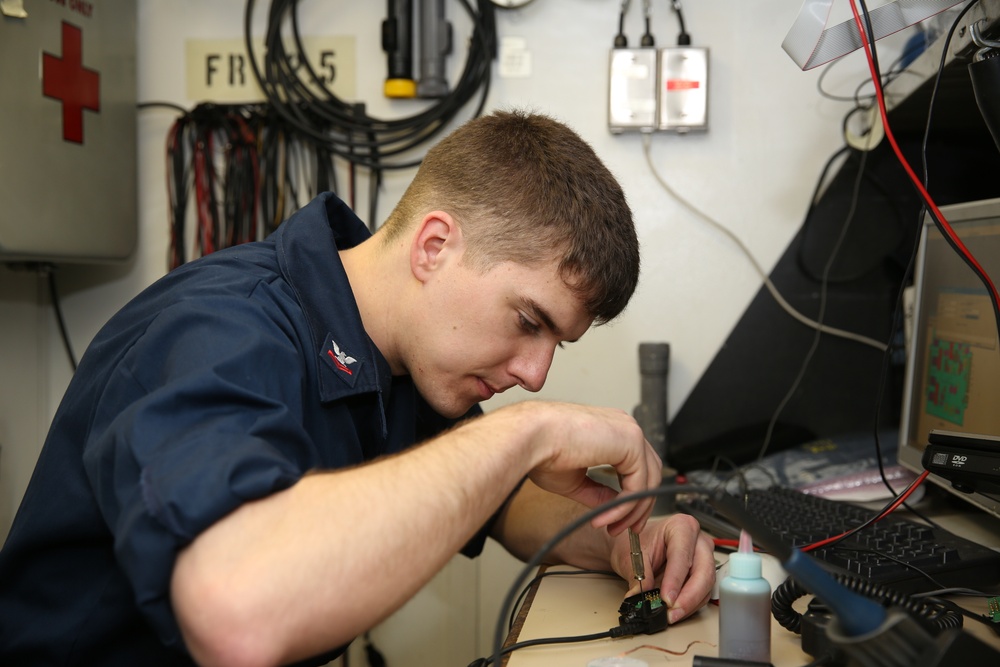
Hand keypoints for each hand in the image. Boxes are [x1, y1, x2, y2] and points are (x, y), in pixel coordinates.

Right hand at [505, 401, 661, 534]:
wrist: (530, 438)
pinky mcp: (632, 442)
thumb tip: (614, 506)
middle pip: (650, 473)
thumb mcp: (576, 478)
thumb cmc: (541, 450)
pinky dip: (624, 506)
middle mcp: (625, 427)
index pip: (637, 465)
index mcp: (613, 430)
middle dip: (639, 506)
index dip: (632, 496)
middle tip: (625, 529)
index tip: (619, 519)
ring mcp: (631, 432)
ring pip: (648, 481)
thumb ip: (599, 490)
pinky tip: (604, 517)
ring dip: (631, 510)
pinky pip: (638, 484)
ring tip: (611, 527)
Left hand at [611, 514, 715, 623]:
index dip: (675, 579)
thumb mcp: (631, 557)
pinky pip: (702, 592)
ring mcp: (703, 557)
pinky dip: (690, 605)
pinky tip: (676, 612)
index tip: (667, 598)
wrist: (632, 544)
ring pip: (706, 585)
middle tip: (672, 612)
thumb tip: (642, 596)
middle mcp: (697, 540)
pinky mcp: (702, 573)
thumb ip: (639, 576)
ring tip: (671, 616)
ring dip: (690, 604)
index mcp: (681, 526)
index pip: (682, 555)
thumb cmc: (634, 542)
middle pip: (703, 571)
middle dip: (689, 596)